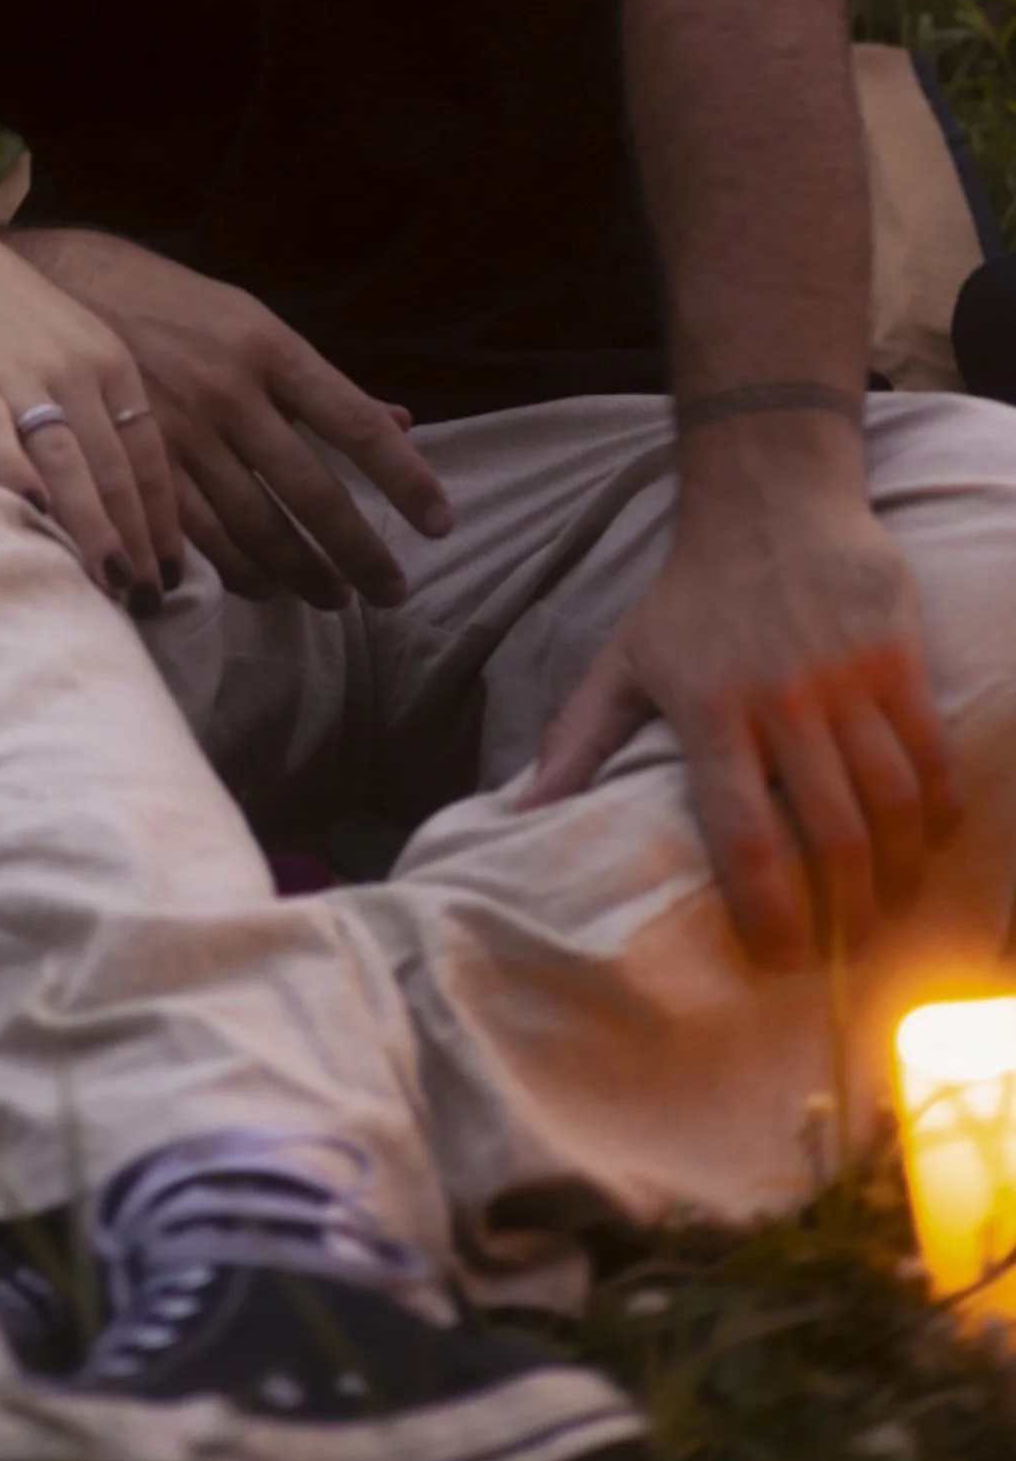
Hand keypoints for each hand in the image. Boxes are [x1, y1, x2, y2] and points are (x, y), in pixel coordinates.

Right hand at [0, 235, 184, 619]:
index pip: (149, 458)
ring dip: (91, 523)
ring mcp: (21, 375)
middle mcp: (76, 373)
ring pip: (66, 458)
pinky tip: (35, 510)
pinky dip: (15, 470)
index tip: (169, 578)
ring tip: (108, 580)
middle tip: (145, 600)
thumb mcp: (88, 359)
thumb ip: (115, 423)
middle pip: (114, 469)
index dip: (162, 523)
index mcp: (115, 371)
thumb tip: (148, 515)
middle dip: (133, 541)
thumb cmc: (29, 331)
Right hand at [13, 228, 450, 607]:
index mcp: (270, 348)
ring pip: (255, 525)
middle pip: (311, 489)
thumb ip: (324, 385)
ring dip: (302, 572)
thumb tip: (402, 422)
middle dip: (359, 551)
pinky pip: (197, 536)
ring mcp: (181, 431)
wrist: (71, 284)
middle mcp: (230, 391)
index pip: (356, 423)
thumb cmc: (179, 307)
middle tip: (392, 591)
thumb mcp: (255, 324)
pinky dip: (236, 571)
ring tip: (334, 598)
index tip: (440, 522)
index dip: (404, 477)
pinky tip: (263, 587)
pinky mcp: (139, 463)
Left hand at [525, 425, 961, 966]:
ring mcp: (843, 676)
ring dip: (900, 868)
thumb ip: (576, 741)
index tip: (780, 961)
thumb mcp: (624, 661)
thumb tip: (519, 812)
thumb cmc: (689, 596)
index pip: (742, 834)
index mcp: (707, 709)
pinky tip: (934, 837)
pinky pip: (929, 751)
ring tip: (892, 904)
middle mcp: (779, 698)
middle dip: (847, 909)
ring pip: (890, 800)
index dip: (767, 910)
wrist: (766, 500)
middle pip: (830, 833)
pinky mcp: (896, 653)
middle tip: (849, 948)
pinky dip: (941, 807)